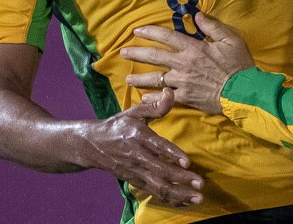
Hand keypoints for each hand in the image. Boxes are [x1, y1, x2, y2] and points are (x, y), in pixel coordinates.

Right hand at [79, 90, 204, 206]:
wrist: (92, 145)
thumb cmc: (117, 126)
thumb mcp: (134, 112)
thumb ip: (155, 106)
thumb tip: (170, 92)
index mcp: (138, 136)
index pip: (157, 147)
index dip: (172, 155)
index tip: (187, 162)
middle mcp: (137, 156)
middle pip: (161, 171)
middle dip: (182, 179)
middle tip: (200, 183)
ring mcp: (136, 172)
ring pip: (158, 187)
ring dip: (179, 194)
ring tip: (198, 197)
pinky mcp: (135, 181)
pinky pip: (155, 193)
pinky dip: (171, 199)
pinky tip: (186, 200)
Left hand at [122, 13, 254, 114]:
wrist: (242, 92)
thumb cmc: (238, 64)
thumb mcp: (230, 39)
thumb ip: (212, 26)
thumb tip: (197, 15)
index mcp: (193, 48)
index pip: (167, 37)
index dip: (150, 32)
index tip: (136, 30)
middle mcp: (183, 64)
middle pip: (155, 57)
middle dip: (137, 53)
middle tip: (123, 52)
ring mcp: (182, 82)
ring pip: (155, 79)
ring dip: (139, 78)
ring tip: (127, 79)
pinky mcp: (185, 98)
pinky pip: (165, 98)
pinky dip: (153, 99)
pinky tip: (143, 98)